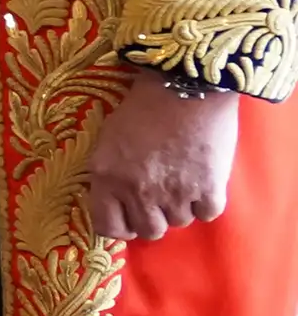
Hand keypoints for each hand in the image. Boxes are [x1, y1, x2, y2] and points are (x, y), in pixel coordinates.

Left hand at [87, 83, 241, 241]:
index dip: (120, 227)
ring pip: (179, 222)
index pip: (108, 227)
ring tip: (182, 183)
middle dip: (153, 218)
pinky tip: (203, 185)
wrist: (186, 85)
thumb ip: (109, 174)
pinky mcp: (208, 187)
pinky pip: (207, 214)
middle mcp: (138, 191)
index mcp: (106, 178)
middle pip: (149, 230)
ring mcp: (174, 192)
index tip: (129, 219)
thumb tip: (116, 200)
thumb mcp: (109, 139)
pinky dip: (206, 204)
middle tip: (159, 201)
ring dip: (180, 208)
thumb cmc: (143, 107)